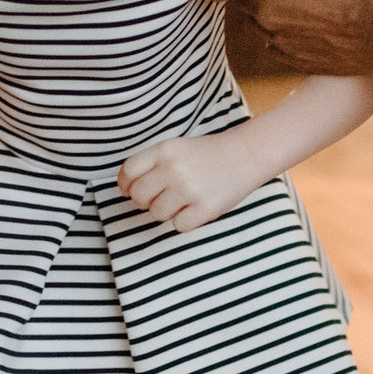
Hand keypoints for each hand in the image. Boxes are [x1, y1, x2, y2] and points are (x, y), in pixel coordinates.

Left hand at [118, 131, 263, 231]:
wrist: (246, 154)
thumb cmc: (207, 154)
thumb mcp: (176, 147)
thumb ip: (151, 164)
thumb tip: (127, 190)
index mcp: (165, 150)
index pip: (128, 172)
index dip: (126, 185)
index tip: (131, 189)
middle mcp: (174, 168)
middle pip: (138, 197)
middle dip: (145, 201)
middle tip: (160, 197)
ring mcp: (190, 189)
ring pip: (156, 214)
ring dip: (166, 212)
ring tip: (182, 200)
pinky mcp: (206, 208)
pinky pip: (178, 226)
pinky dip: (184, 221)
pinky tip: (195, 208)